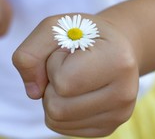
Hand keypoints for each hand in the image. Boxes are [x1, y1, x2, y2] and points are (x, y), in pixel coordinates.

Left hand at [13, 14, 139, 136]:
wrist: (114, 46)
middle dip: (51, 84)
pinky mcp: (109, 127)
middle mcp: (124, 92)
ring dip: (54, 97)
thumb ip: (30, 52)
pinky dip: (60, 109)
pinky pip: (63, 128)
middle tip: (69, 66)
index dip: (54, 65)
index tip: (70, 52)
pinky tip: (76, 91)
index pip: (63, 82)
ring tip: (73, 78)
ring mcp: (118, 114)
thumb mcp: (53, 28)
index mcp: (117, 60)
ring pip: (57, 121)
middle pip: (57, 108)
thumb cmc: (82, 34)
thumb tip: (33, 93)